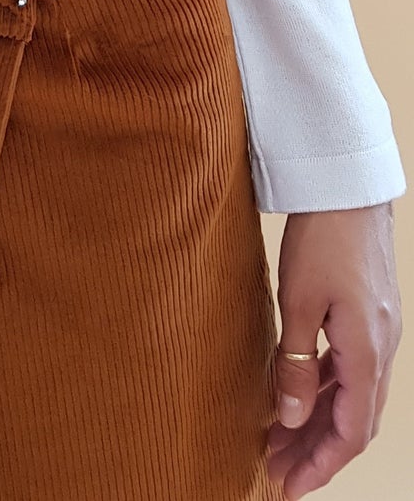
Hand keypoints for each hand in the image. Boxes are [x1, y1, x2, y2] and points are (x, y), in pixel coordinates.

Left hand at [265, 202, 401, 495]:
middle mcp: (381, 349)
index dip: (321, 465)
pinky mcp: (369, 316)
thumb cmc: (323, 236)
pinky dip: (326, 391)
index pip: (351, 432)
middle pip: (353, 421)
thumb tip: (288, 417)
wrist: (349, 185)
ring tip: (277, 439)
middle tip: (275, 470)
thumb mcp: (298, 300)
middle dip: (315, 451)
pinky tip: (297, 394)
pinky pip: (351, 370)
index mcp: (367, 352)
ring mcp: (379, 333)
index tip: (289, 487)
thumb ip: (294, 362)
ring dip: (318, 422)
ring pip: (353, 396)